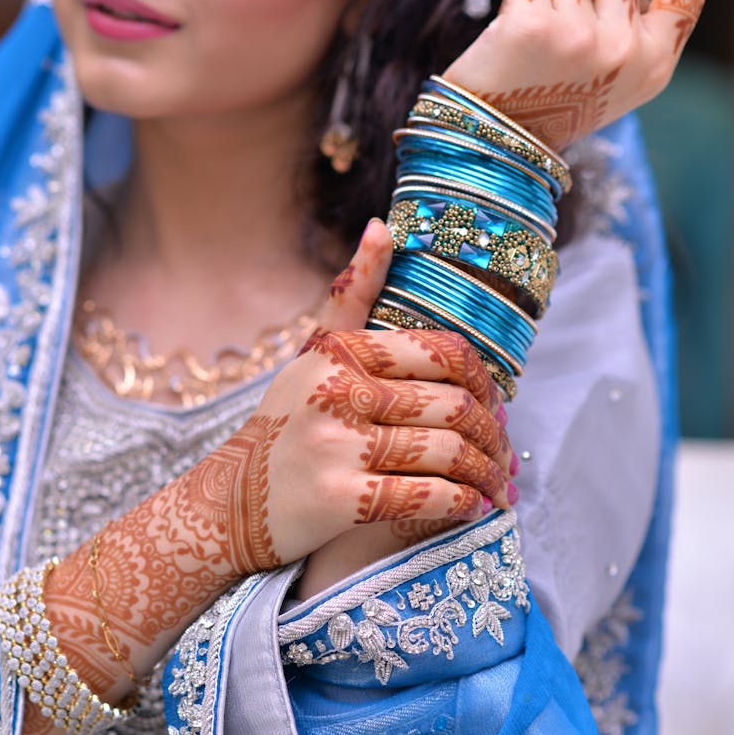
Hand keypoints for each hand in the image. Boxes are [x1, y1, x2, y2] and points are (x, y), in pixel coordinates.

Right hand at [219, 220, 514, 571]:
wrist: (229, 504)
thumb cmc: (284, 427)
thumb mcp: (310, 356)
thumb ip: (351, 296)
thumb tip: (383, 227)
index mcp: (341, 352)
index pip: (442, 353)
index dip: (484, 383)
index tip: (495, 407)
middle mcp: (338, 391)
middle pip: (454, 406)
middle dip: (493, 437)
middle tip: (504, 456)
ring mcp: (338, 446)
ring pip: (448, 453)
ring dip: (485, 475)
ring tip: (496, 488)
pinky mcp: (341, 500)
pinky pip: (428, 497)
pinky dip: (462, 505)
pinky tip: (471, 508)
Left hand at [441, 0, 711, 149]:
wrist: (500, 144)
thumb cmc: (557, 102)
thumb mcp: (617, 77)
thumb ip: (634, 24)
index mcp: (655, 63)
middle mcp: (625, 51)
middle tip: (561, 4)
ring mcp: (580, 39)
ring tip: (537, 39)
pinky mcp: (534, 29)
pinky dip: (518, 1)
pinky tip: (512, 41)